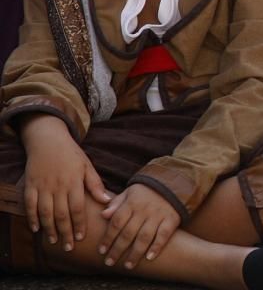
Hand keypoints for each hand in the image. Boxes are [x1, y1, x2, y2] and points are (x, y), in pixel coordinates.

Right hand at [19, 115, 111, 249]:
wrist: (48, 139)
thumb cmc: (71, 154)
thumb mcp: (87, 166)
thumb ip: (96, 184)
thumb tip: (107, 200)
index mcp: (75, 181)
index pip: (78, 208)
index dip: (79, 224)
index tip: (81, 238)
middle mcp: (58, 185)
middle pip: (62, 214)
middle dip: (65, 233)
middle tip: (68, 248)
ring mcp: (43, 186)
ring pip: (45, 212)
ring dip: (49, 228)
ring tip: (53, 242)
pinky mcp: (30, 185)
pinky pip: (30, 204)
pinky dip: (32, 217)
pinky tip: (36, 229)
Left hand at [98, 184, 180, 268]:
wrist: (173, 184)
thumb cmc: (146, 192)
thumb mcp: (129, 193)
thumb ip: (116, 204)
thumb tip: (103, 215)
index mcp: (131, 203)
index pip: (116, 222)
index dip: (108, 237)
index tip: (101, 251)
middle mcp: (144, 210)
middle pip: (128, 233)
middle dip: (117, 250)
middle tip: (110, 262)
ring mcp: (158, 215)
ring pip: (144, 237)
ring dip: (135, 253)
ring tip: (128, 265)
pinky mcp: (171, 219)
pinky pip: (163, 235)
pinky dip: (157, 247)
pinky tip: (149, 258)